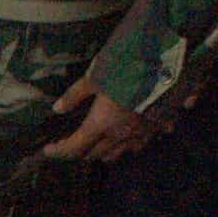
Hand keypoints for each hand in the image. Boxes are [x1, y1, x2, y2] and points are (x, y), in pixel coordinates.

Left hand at [41, 71, 164, 164]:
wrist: (170, 62)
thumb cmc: (127, 65)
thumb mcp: (95, 76)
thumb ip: (75, 95)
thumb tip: (57, 109)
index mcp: (102, 124)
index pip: (74, 147)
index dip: (58, 151)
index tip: (47, 150)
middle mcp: (121, 135)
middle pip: (95, 154)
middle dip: (79, 152)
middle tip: (70, 144)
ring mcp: (142, 134)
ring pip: (118, 154)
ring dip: (104, 152)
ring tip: (97, 143)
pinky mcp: (159, 127)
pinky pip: (141, 143)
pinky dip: (130, 144)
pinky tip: (130, 135)